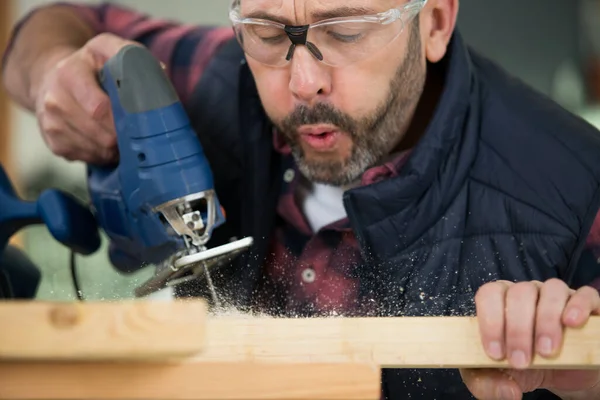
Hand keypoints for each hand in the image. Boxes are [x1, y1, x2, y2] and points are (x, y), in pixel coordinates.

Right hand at [33, 33, 138, 163]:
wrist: (52, 79)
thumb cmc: (90, 66)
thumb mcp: (107, 50)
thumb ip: (133, 56)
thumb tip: (160, 72)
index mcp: (70, 73)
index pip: (99, 108)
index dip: (123, 121)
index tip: (140, 124)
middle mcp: (55, 99)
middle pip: (101, 135)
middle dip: (124, 139)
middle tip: (138, 135)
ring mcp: (51, 122)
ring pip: (96, 150)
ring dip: (115, 149)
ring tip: (123, 137)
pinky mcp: (53, 142)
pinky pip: (87, 158)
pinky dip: (102, 154)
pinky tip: (105, 142)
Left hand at [460, 279, 599, 398]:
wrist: (564, 374)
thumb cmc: (527, 366)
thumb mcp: (502, 376)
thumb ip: (489, 383)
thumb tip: (508, 392)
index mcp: (501, 301)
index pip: (489, 294)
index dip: (490, 321)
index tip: (495, 353)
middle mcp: (528, 293)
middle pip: (520, 293)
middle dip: (518, 330)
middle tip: (521, 361)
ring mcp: (557, 296)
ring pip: (551, 290)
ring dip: (546, 321)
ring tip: (546, 352)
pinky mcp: (587, 305)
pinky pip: (585, 295)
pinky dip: (578, 306)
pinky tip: (572, 323)